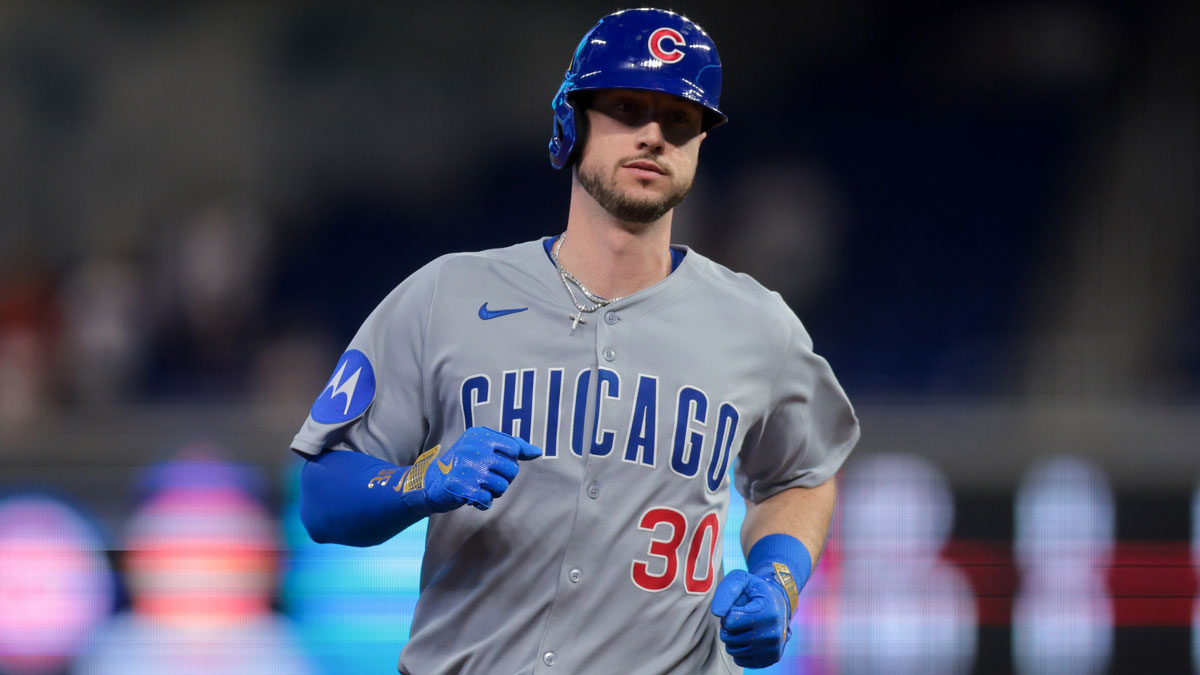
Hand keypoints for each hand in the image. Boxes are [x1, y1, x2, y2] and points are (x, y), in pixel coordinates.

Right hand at [421, 427, 541, 511]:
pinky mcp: (460, 487)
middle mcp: (473, 448)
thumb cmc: (465, 465)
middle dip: (503, 479)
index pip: (514, 448)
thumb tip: (537, 452)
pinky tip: (472, 497)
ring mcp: (466, 467)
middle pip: (511, 469)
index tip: (494, 464)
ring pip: (502, 486)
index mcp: (479, 434)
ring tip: (479, 487)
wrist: (431, 483)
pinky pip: (488, 500)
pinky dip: (482, 502)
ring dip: (493, 492)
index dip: (509, 461)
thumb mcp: (485, 448)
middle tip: (485, 479)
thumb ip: (513, 447)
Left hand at [710, 568, 792, 667]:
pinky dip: (740, 649)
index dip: (729, 612)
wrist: (779, 602)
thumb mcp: (741, 580)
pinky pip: (739, 660)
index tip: (740, 606)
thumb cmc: (756, 590)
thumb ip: (726, 591)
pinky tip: (749, 637)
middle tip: (741, 616)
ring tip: (745, 625)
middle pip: (728, 637)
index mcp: (768, 614)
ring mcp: (772, 650)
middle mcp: (773, 635)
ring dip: (733, 637)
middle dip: (728, 626)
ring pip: (732, 650)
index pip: (729, 621)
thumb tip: (717, 613)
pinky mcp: (771, 659)